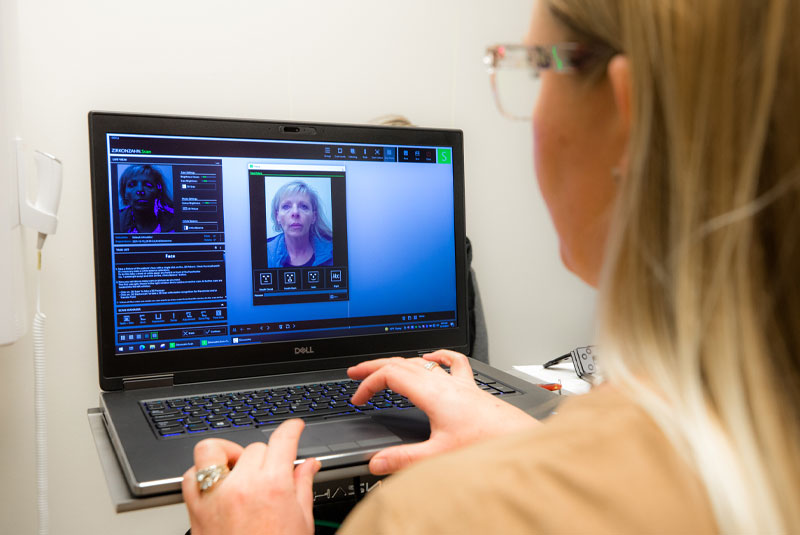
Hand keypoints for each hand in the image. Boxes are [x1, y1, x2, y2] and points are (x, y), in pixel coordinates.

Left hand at [182, 419, 320, 534]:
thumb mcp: (301, 522)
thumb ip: (303, 486)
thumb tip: (309, 466)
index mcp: (272, 486)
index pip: (283, 440)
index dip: (292, 428)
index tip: (294, 427)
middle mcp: (242, 486)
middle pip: (254, 446)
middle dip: (265, 456)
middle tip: (271, 473)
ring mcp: (215, 496)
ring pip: (212, 450)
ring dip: (226, 455)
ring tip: (237, 469)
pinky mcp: (196, 510)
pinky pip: (190, 476)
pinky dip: (201, 475)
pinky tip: (216, 484)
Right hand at [348, 350, 538, 474]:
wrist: (518, 440)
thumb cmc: (486, 444)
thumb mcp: (438, 454)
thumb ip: (404, 459)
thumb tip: (376, 461)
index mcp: (432, 393)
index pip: (390, 375)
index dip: (368, 383)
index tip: (357, 399)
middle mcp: (445, 382)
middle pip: (402, 362)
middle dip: (375, 366)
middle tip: (355, 373)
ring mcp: (459, 382)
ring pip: (422, 361)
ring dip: (399, 362)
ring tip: (385, 368)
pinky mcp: (472, 388)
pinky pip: (453, 362)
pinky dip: (437, 357)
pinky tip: (433, 358)